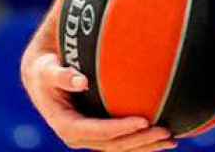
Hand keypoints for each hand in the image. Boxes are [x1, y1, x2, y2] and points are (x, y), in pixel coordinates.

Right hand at [21, 48, 176, 150]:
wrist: (42, 80)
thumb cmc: (46, 70)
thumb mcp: (47, 70)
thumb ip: (61, 76)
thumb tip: (81, 81)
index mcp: (66, 126)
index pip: (97, 132)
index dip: (120, 128)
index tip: (142, 120)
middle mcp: (78, 137)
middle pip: (114, 145)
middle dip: (140, 140)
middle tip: (165, 131)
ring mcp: (90, 138)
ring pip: (122, 148)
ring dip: (146, 146)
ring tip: (171, 139)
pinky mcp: (99, 134)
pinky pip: (123, 142)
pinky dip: (143, 141)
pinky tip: (164, 138)